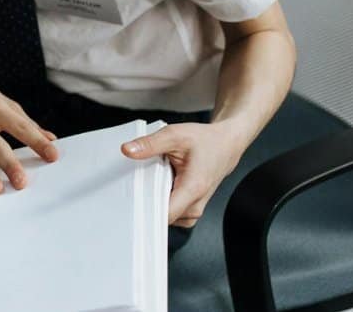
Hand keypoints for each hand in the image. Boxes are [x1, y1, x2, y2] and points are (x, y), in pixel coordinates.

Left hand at [121, 122, 246, 226]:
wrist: (226, 145)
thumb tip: (127, 150)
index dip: (143, 211)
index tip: (126, 204)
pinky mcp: (190, 210)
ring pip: (164, 217)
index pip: (163, 215)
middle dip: (143, 204)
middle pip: (160, 217)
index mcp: (193, 189)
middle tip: (128, 188)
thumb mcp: (175, 135)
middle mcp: (195, 205)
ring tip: (144, 183)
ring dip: (151, 203)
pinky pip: (168, 213)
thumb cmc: (205, 141)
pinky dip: (158, 202)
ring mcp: (193, 211)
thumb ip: (150, 144)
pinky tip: (154, 187)